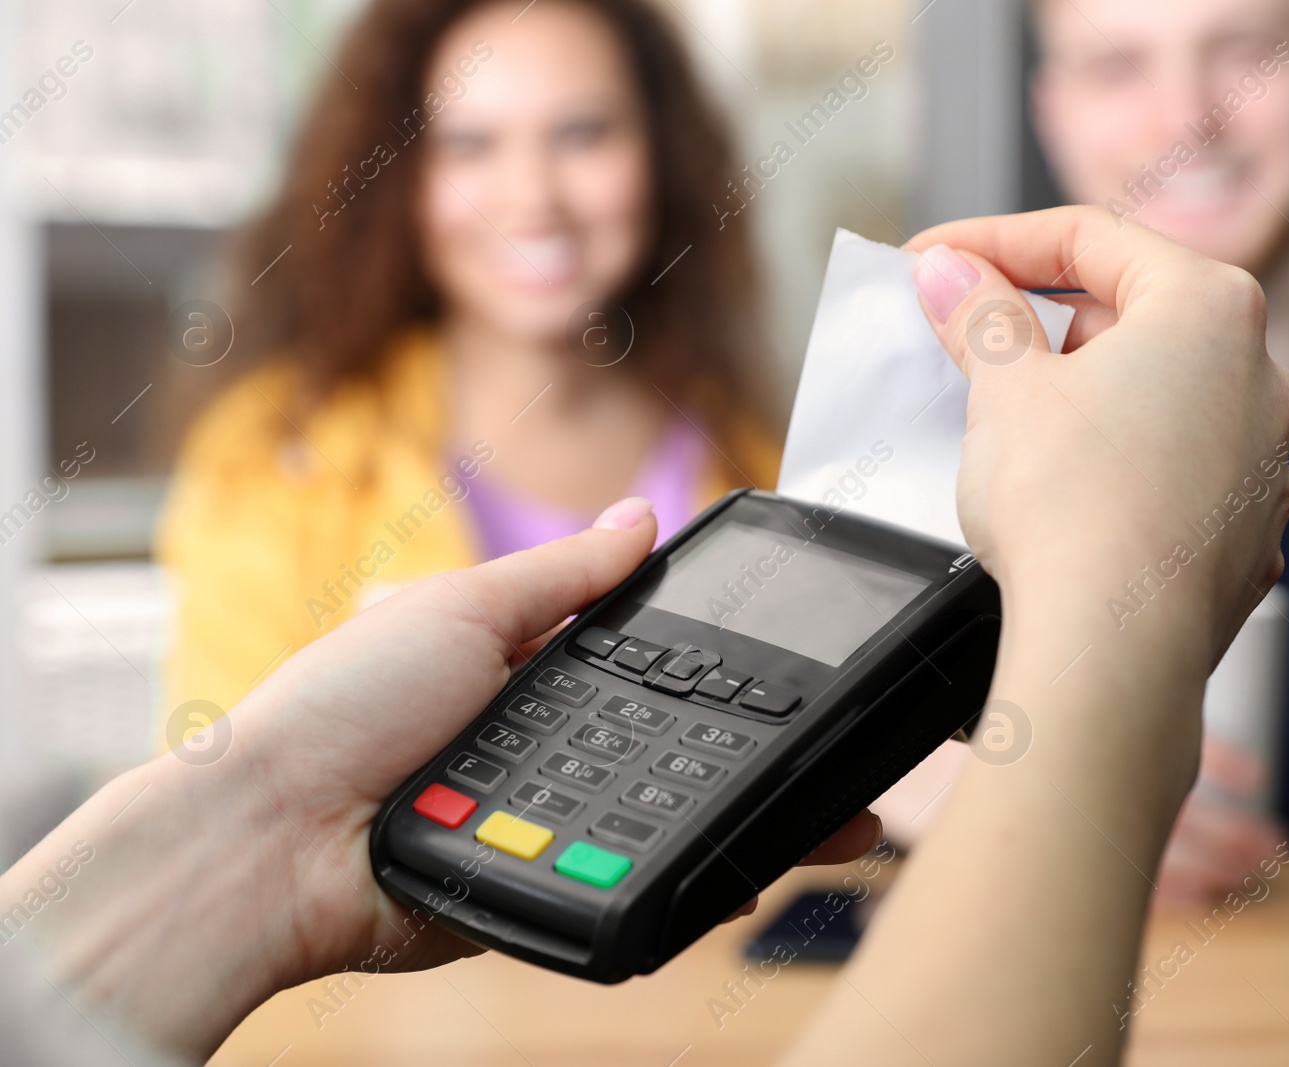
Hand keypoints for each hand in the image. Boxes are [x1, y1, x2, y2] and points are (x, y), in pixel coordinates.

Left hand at [3, 498, 879, 1061]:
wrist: (273, 843)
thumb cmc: (339, 707)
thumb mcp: (461, 607)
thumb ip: (561, 575)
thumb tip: (638, 516)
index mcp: (526, 669)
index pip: (647, 660)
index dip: (715, 661)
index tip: (790, 660)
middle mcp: (544, 745)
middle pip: (671, 743)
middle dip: (755, 749)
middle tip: (841, 750)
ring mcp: (547, 820)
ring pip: (665, 817)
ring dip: (746, 818)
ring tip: (840, 820)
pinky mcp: (541, 889)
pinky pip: (628, 882)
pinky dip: (691, 880)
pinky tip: (758, 871)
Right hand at [782, 211, 1288, 1065]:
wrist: (1115, 652)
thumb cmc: (1072, 508)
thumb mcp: (1005, 389)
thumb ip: (980, 313)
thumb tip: (950, 273)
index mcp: (1209, 307)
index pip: (1090, 237)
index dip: (994, 241)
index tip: (932, 261)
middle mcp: (1258, 371)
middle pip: (1130, 312)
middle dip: (1041, 319)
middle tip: (963, 337)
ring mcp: (1261, 456)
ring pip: (1156, 393)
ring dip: (1083, 392)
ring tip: (1010, 421)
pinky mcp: (1244, 528)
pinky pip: (1173, 466)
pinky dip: (1120, 460)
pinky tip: (1068, 489)